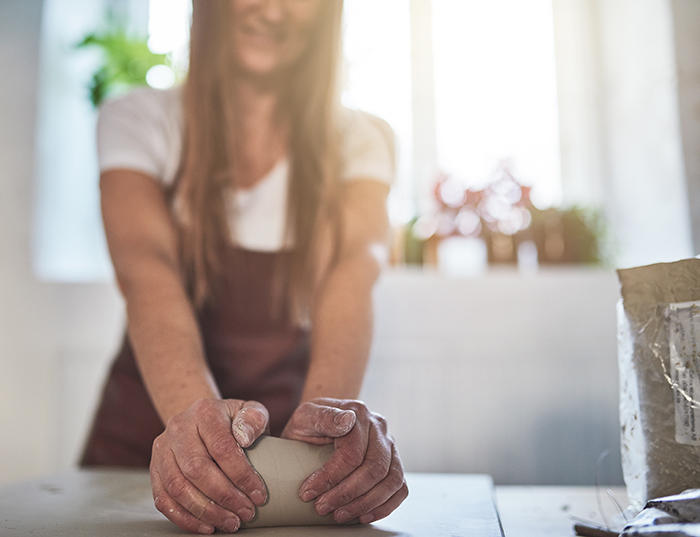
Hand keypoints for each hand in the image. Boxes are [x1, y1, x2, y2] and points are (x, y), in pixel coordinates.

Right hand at [150, 399, 268, 533]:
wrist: (202, 420)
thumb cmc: (232, 420)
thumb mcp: (250, 411)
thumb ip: (254, 419)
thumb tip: (244, 438)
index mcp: (204, 411)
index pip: (221, 447)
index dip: (241, 475)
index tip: (258, 494)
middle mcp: (178, 428)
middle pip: (197, 469)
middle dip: (225, 497)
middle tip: (246, 513)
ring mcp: (162, 449)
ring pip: (178, 487)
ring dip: (206, 512)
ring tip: (230, 522)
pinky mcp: (154, 470)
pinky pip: (163, 499)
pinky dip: (185, 518)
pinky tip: (207, 526)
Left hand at [281, 398, 407, 524]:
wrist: (318, 423)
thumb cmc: (310, 422)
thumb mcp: (305, 415)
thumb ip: (323, 416)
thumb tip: (347, 420)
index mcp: (358, 412)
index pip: (352, 452)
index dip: (330, 477)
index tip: (309, 492)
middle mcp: (378, 427)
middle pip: (374, 469)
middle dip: (347, 494)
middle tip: (322, 507)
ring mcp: (389, 445)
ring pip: (391, 480)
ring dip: (365, 504)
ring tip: (340, 515)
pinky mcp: (393, 462)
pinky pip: (400, 488)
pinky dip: (384, 506)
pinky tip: (363, 515)